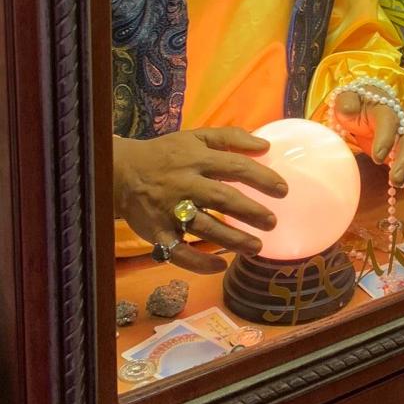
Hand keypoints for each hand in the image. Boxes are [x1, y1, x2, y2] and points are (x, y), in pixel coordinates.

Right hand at [113, 127, 287, 273]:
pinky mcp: (156, 232)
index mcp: (197, 159)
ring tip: (256, 247)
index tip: (283, 190)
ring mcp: (170, 210)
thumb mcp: (195, 137)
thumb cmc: (166, 154)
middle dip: (251, 212)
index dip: (262, 178)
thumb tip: (266, 146)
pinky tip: (220, 266)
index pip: (235, 167)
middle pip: (223, 199)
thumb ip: (230, 138)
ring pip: (205, 227)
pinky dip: (199, 262)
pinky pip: (179, 252)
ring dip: (233, 240)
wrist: (121, 172)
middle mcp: (185, 183)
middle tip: (272, 222)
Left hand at [333, 89, 403, 203]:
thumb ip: (347, 102)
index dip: (386, 138)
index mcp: (386, 109)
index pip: (390, 121)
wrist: (370, 103)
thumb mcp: (347, 98)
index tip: (377, 158)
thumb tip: (349, 109)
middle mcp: (403, 124)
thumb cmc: (357, 104)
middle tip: (395, 181)